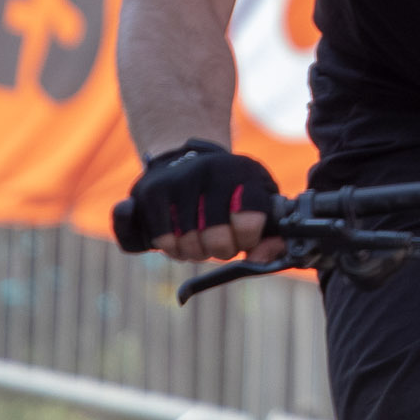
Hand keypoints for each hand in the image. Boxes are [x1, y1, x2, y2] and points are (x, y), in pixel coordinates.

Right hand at [112, 140, 285, 263]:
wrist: (183, 160)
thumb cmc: (229, 192)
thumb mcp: (258, 203)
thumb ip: (270, 236)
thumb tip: (262, 260)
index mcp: (243, 172)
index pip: (249, 222)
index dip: (246, 240)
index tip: (244, 237)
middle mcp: (210, 169)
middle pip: (216, 239)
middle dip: (220, 250)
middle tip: (220, 242)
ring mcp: (178, 179)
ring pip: (187, 244)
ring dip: (194, 251)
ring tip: (199, 235)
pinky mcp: (149, 191)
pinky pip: (162, 242)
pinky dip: (171, 248)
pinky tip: (177, 234)